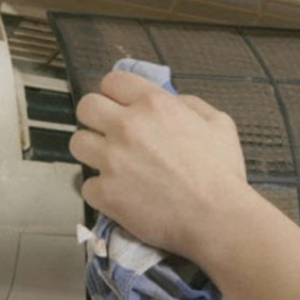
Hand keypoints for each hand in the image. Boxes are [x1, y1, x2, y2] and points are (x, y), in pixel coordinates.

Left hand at [69, 71, 251, 260]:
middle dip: (97, 118)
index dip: (116, 94)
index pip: (112, 81)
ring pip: (77, 142)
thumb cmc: (222, 173)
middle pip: (86, 107)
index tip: (121, 107)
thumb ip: (192, 105)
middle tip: (111, 134)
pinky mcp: (105, 192)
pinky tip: (121, 195)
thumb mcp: (220, 124)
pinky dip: (101, 190)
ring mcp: (112, 160)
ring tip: (113, 165)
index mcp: (154, 104)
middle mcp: (127, 126)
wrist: (217, 218)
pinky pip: (87, 185)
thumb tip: (174, 101)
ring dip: (93, 152)